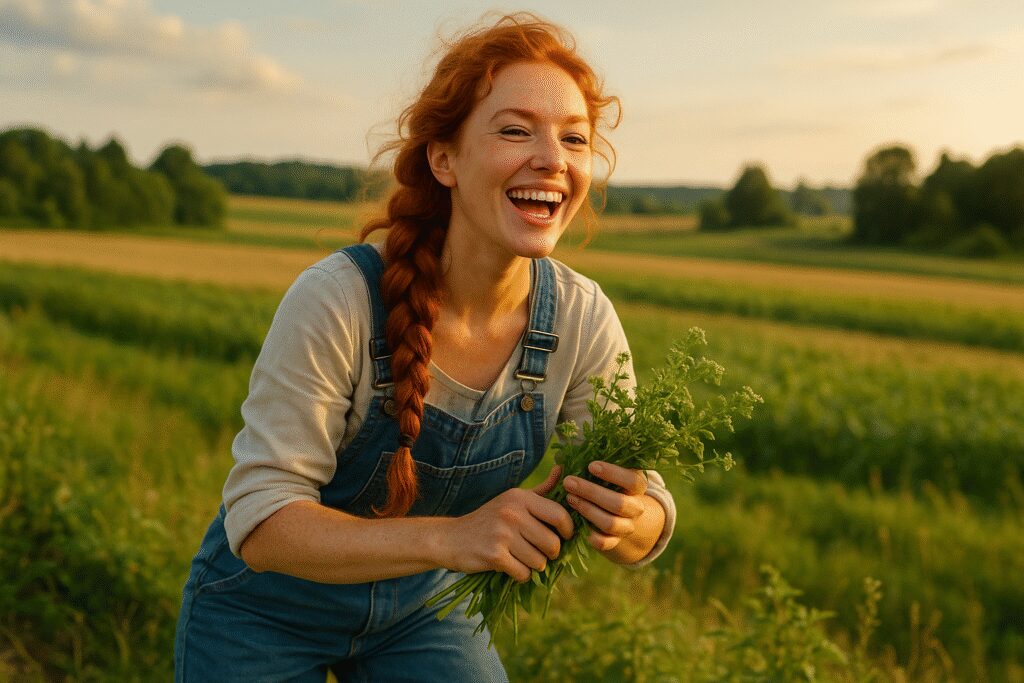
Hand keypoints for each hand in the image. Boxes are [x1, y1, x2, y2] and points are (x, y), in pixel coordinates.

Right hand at [437, 466, 573, 582]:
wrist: (451, 538)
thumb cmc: (489, 519)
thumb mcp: (513, 499)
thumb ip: (540, 489)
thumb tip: (562, 470)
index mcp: (520, 497)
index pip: (559, 515)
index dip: (568, 530)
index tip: (564, 537)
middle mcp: (512, 513)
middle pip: (553, 543)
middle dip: (551, 554)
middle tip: (540, 553)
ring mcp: (503, 534)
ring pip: (539, 562)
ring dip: (534, 566)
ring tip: (521, 558)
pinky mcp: (494, 555)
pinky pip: (523, 573)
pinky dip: (521, 575)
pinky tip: (511, 567)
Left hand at [563, 461, 647, 552]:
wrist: (617, 514)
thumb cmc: (605, 485)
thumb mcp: (605, 473)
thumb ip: (591, 465)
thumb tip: (565, 460)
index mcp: (637, 487)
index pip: (632, 481)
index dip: (613, 473)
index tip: (591, 466)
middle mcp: (635, 508)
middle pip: (619, 503)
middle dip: (591, 492)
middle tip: (569, 481)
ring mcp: (626, 527)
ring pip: (610, 523)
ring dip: (587, 510)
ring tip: (569, 498)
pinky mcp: (614, 542)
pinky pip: (603, 543)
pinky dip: (589, 534)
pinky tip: (575, 521)